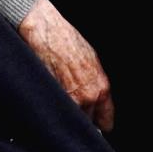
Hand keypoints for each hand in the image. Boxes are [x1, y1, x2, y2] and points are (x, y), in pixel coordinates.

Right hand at [18, 0, 113, 130]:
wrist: (46, 29)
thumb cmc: (67, 39)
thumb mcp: (91, 59)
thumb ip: (95, 82)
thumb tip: (96, 98)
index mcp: (101, 87)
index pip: (106, 121)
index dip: (100, 122)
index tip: (96, 122)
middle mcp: (88, 96)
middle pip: (87, 123)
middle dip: (82, 117)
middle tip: (75, 107)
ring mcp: (69, 98)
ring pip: (72, 119)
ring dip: (68, 114)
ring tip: (62, 101)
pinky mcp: (53, 96)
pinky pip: (57, 111)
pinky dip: (55, 107)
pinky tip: (52, 95)